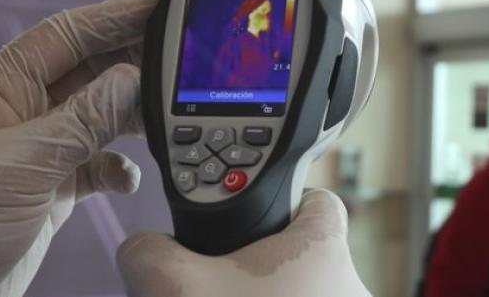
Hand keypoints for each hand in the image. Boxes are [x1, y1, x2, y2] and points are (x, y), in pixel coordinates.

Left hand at [0, 0, 155, 296]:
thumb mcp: (19, 164)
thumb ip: (82, 121)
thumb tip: (132, 81)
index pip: (64, 36)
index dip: (112, 19)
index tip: (157, 10)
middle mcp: (21, 112)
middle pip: (89, 72)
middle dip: (132, 66)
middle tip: (178, 62)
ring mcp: (38, 150)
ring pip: (99, 117)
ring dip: (131, 118)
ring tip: (163, 118)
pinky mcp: (52, 188)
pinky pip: (97, 164)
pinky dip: (118, 168)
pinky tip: (127, 178)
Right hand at [117, 190, 371, 296]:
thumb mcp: (177, 288)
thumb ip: (151, 253)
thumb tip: (141, 248)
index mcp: (321, 248)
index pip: (318, 200)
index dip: (285, 199)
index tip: (252, 213)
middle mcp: (347, 287)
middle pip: (303, 257)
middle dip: (260, 268)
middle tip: (217, 281)